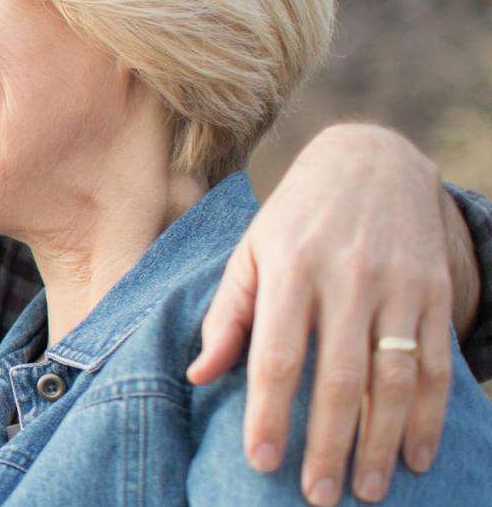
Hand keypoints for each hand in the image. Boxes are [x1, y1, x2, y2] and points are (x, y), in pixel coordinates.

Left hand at [186, 124, 460, 504]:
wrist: (374, 160)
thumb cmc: (296, 218)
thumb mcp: (250, 252)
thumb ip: (227, 315)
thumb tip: (200, 377)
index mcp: (290, 269)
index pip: (277, 356)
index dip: (269, 413)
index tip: (262, 461)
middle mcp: (347, 279)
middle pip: (339, 378)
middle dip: (328, 444)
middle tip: (318, 496)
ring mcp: (398, 287)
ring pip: (393, 378)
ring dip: (382, 442)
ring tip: (366, 489)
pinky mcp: (435, 293)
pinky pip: (435, 364)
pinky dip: (428, 415)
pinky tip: (415, 455)